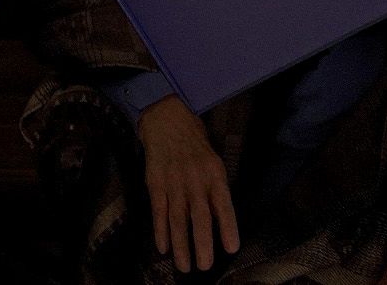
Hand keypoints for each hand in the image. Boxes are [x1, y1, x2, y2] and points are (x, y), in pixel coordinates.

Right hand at [138, 96, 239, 272]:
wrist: (167, 120)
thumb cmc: (195, 144)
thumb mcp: (213, 161)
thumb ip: (215, 190)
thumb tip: (220, 220)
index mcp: (214, 173)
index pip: (223, 204)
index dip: (227, 227)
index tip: (231, 248)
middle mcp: (195, 178)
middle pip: (199, 216)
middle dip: (203, 244)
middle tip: (205, 265)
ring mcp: (173, 181)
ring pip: (177, 219)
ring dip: (181, 245)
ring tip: (185, 266)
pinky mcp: (155, 183)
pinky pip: (158, 211)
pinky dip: (160, 231)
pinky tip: (163, 247)